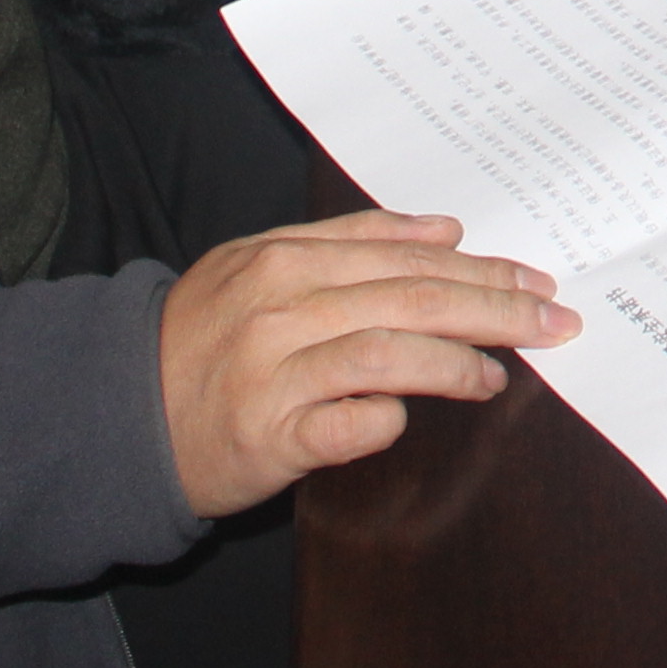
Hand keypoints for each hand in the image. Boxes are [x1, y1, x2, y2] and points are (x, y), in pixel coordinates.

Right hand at [156, 208, 575, 516]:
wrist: (114, 414)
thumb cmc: (204, 339)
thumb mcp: (265, 268)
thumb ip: (352, 244)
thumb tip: (447, 230)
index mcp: (285, 259)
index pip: (404, 255)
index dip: (479, 268)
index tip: (536, 280)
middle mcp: (280, 307)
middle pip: (410, 297)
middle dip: (493, 308)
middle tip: (552, 322)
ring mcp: (271, 372)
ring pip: (385, 351)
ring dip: (454, 362)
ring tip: (495, 374)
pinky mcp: (264, 437)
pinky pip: (343, 425)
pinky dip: (383, 419)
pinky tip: (407, 419)